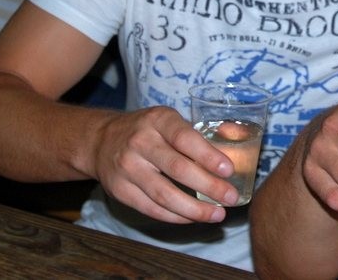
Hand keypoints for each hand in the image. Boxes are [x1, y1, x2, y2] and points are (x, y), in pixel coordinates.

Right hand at [92, 106, 240, 223]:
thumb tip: (236, 138)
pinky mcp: (120, 190)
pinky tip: (193, 218)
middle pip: (177, 169)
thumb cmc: (147, 130)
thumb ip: (197, 132)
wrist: (101, 140)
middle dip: (208, 187)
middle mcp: (140, 142)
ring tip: (217, 215)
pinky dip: (176, 216)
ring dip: (194, 209)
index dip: (208, 156)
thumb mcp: (167, 119)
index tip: (229, 170)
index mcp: (157, 120)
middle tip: (230, 198)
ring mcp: (127, 168)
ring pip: (164, 194)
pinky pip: (151, 209)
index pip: (185, 138)